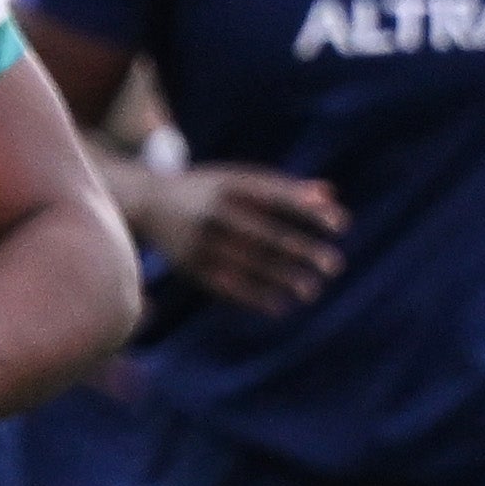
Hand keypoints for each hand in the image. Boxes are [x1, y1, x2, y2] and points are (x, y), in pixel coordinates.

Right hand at [135, 162, 345, 315]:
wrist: (143, 201)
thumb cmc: (205, 189)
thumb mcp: (238, 180)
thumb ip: (283, 187)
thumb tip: (329, 195)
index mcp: (230, 184)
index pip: (278, 197)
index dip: (309, 211)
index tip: (342, 225)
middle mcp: (214, 211)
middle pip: (266, 234)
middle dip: (302, 251)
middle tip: (335, 266)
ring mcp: (199, 240)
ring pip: (248, 263)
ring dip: (283, 278)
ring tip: (312, 291)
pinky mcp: (188, 265)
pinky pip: (226, 284)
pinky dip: (253, 296)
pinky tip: (280, 305)